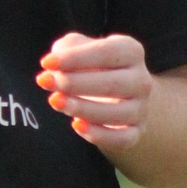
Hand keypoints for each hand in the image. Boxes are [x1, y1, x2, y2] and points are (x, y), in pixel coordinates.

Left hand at [36, 32, 151, 153]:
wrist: (114, 94)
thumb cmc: (89, 65)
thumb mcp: (77, 49)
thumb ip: (65, 51)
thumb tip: (51, 69)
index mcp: (131, 51)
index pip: (107, 52)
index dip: (75, 58)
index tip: (46, 63)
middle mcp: (141, 80)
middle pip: (112, 84)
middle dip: (74, 84)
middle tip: (44, 82)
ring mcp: (141, 108)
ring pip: (116, 113)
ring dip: (82, 109)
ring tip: (55, 101)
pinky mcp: (136, 132)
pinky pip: (122, 138)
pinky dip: (99, 135)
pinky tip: (76, 124)